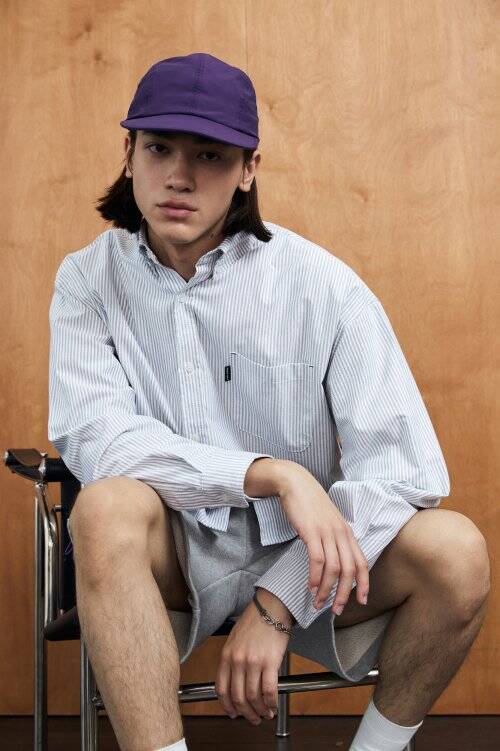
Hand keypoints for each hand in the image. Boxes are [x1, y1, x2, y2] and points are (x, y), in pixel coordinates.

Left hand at [215, 594, 289, 724]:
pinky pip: (269, 690)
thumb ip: (232, 660)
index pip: (221, 689)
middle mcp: (237, 661)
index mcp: (226, 655)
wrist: (270, 607)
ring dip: (260, 711)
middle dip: (246, 713)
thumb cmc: (254, 621)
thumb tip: (236, 682)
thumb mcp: (235, 640)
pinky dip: (272, 702)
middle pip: (238, 697)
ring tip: (266, 714)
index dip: (227, 706)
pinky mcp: (270, 662)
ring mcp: (253, 662)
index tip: (233, 714)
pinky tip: (274, 705)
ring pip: (254, 697)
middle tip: (253, 719)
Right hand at [274, 460, 368, 614]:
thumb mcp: (329, 522)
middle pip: (349, 570)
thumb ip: (335, 540)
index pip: (362, 563)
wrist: (296, 484)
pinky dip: (315, 576)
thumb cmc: (311, 505)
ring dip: (326, 590)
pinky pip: (317, 559)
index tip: (362, 601)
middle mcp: (341, 533)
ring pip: (333, 568)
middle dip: (344, 594)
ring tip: (318, 603)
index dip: (363, 584)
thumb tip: (336, 563)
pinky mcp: (311, 531)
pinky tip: (310, 586)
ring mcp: (327, 532)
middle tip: (336, 610)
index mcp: (347, 533)